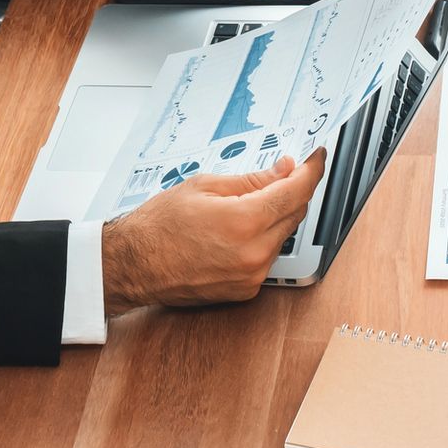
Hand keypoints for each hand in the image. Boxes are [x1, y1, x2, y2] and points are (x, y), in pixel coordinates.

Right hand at [101, 149, 325, 313]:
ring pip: (283, 236)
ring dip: (277, 215)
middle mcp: (254, 253)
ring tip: (250, 201)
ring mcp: (251, 275)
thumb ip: (252, 180)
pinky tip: (240, 229)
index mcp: (244, 222)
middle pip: (296, 213)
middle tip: (283, 172)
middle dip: (293, 190)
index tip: (315, 157)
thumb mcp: (204, 186)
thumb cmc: (157, 227)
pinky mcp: (246, 290)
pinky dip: (263, 238)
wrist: (132, 266)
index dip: (311, 170)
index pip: (297, 191)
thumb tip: (283, 170)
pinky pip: (268, 256)